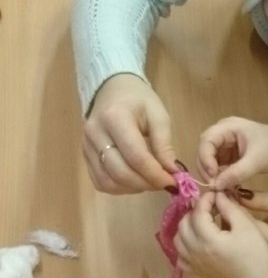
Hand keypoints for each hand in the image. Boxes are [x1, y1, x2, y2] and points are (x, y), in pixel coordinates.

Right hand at [82, 74, 178, 193]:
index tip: (173, 182)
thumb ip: (164, 144)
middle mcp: (95, 133)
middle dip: (146, 183)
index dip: (155, 174)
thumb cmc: (139, 100)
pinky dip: (119, 188)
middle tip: (164, 184)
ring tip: (150, 181)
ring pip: (108, 181)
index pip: (136, 156)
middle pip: (120, 172)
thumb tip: (172, 172)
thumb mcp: (158, 115)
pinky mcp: (84, 156)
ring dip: (133, 188)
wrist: (112, 89)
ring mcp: (86, 146)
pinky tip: (134, 181)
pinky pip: (100, 181)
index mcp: (115, 117)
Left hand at [175, 192, 267, 277]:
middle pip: (184, 223)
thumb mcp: (247, 227)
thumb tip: (218, 195)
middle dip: (196, 210)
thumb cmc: (256, 256)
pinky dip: (184, 243)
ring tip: (204, 221)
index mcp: (207, 239)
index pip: (197, 212)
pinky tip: (197, 240)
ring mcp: (192, 262)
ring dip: (188, 225)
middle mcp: (194, 251)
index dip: (206, 199)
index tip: (217, 194)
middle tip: (212, 206)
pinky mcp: (195, 271)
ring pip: (178, 237)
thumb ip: (230, 208)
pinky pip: (180, 254)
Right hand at [197, 116, 267, 189]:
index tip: (212, 176)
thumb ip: (236, 173)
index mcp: (228, 126)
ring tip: (220, 187)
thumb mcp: (257, 161)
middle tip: (214, 186)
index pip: (206, 140)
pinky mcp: (228, 155)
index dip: (205, 158)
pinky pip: (217, 165)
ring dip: (211, 174)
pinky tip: (225, 185)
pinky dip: (219, 175)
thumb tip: (216, 186)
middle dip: (206, 168)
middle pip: (204, 150)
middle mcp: (223, 133)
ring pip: (209, 159)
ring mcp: (225, 144)